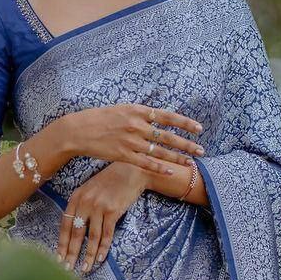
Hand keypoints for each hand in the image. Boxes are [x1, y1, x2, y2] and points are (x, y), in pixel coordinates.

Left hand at [56, 161, 148, 273]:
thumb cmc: (109, 181)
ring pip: (91, 236)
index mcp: (76, 197)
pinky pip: (106, 233)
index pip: (65, 224)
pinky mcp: (113, 210)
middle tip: (67, 269)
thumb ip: (80, 206)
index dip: (61, 243)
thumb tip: (72, 229)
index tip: (58, 258)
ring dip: (87, 254)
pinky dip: (102, 247)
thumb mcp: (89, 190)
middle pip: (75, 232)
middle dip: (71, 253)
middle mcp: (85, 202)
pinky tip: (99, 258)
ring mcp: (99, 206)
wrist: (130, 170)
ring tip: (84, 268)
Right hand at [62, 104, 204, 176]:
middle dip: (187, 144)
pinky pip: (145, 162)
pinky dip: (159, 167)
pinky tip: (170, 171)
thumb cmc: (99, 118)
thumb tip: (157, 116)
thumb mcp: (121, 108)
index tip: (198, 128)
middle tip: (202, 150)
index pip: (167, 116)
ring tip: (190, 162)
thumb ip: (140, 113)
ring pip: (160, 151)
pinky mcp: (123, 155)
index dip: (185, 123)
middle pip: (168, 136)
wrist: (78, 130)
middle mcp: (136, 125)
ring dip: (177, 158)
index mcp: (137, 110)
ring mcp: (130, 141)